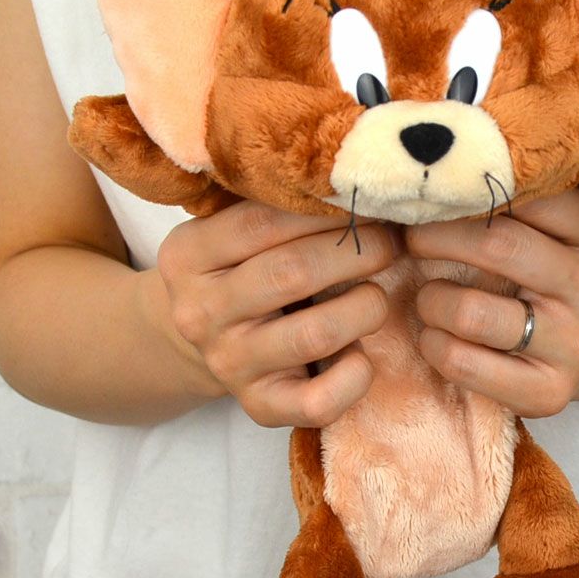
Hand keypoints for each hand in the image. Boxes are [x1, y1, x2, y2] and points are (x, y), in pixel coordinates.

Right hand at [156, 201, 398, 426]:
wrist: (195, 343)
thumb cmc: (237, 270)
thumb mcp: (229, 230)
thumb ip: (272, 202)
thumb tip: (355, 170)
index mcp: (187, 256)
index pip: (263, 222)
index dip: (326, 210)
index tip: (367, 201)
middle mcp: (199, 312)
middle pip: (293, 273)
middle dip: (357, 252)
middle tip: (391, 242)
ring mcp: (229, 363)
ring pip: (315, 334)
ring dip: (365, 308)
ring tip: (376, 295)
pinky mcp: (260, 406)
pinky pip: (319, 401)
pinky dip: (356, 377)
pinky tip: (363, 355)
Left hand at [405, 190, 578, 416]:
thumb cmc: (564, 272)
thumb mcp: (568, 228)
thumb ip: (527, 196)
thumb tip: (440, 156)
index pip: (530, 195)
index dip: (468, 189)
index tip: (433, 189)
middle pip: (498, 246)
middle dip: (436, 236)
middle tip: (410, 235)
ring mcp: (576, 345)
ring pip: (473, 312)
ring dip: (431, 299)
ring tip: (427, 295)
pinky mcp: (549, 392)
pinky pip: (464, 363)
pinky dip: (434, 345)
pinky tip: (435, 335)